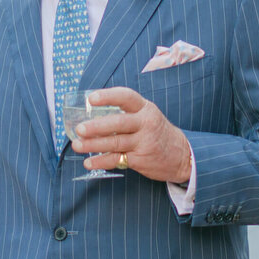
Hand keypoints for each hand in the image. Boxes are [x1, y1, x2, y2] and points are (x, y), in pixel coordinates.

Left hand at [70, 87, 191, 183]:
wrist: (182, 155)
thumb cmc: (156, 132)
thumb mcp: (147, 116)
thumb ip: (125, 113)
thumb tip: (90, 114)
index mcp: (145, 108)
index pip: (126, 97)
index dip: (108, 96)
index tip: (91, 98)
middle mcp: (145, 123)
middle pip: (118, 123)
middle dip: (97, 127)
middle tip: (80, 129)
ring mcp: (143, 142)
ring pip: (114, 142)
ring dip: (93, 145)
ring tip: (77, 145)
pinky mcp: (140, 159)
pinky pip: (116, 160)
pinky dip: (100, 162)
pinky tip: (88, 162)